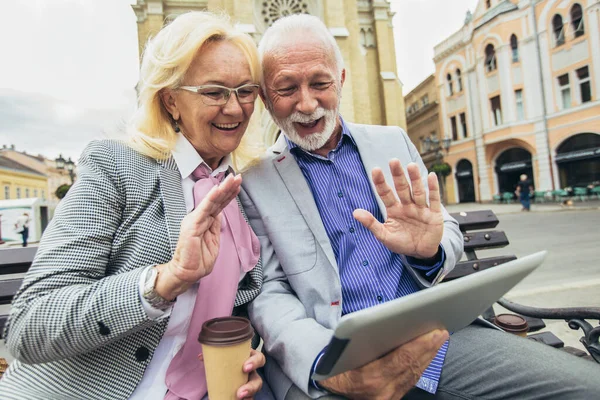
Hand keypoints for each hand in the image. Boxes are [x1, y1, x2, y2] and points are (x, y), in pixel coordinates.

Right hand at [155, 174, 242, 299]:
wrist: (187, 273)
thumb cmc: (199, 260)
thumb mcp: (213, 241)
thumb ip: (215, 226)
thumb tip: (220, 213)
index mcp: (205, 221)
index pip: (219, 205)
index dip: (228, 194)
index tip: (238, 184)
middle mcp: (199, 217)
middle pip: (217, 200)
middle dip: (228, 187)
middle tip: (238, 176)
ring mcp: (195, 220)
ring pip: (211, 201)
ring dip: (222, 189)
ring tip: (232, 179)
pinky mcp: (192, 225)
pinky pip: (204, 210)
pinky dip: (211, 199)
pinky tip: (218, 189)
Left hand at [197, 349, 264, 398]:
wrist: (223, 369)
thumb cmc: (226, 360)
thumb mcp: (223, 356)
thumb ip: (214, 356)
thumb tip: (201, 357)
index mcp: (249, 359)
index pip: (259, 358)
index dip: (255, 363)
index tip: (245, 368)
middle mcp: (252, 372)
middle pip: (258, 380)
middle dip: (251, 387)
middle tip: (240, 393)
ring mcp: (249, 383)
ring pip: (254, 392)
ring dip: (248, 396)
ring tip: (238, 399)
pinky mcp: (245, 392)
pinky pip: (248, 398)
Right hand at [318, 329, 448, 399]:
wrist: (326, 391)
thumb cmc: (331, 367)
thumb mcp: (339, 352)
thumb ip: (358, 341)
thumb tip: (383, 324)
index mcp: (369, 379)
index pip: (401, 360)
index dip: (419, 345)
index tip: (433, 332)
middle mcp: (382, 391)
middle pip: (411, 367)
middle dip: (428, 348)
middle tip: (441, 331)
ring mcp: (388, 397)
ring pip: (414, 375)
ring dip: (428, 356)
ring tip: (438, 339)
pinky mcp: (392, 398)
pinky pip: (410, 381)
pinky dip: (421, 366)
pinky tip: (427, 355)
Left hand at [353, 160, 442, 258]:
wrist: (420, 254)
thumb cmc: (401, 243)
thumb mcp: (384, 236)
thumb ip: (371, 223)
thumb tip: (354, 212)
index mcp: (394, 209)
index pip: (386, 194)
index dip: (381, 182)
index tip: (376, 170)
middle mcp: (407, 206)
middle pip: (402, 188)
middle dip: (398, 175)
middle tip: (393, 161)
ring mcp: (421, 209)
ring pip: (417, 191)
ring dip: (415, 179)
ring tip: (411, 166)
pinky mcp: (434, 214)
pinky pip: (433, 200)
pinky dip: (433, 188)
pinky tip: (431, 176)